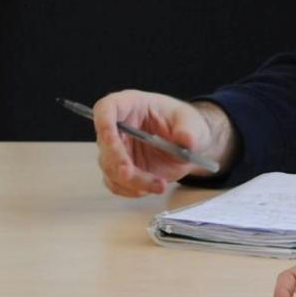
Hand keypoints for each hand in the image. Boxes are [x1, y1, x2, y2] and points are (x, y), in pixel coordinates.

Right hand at [91, 91, 235, 195]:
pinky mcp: (122, 170)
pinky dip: (132, 191)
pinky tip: (152, 188)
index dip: (103, 123)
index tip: (110, 140)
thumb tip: (186, 139)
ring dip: (132, 181)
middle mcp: (119, 128)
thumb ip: (188, 130)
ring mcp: (118, 150)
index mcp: (130, 105)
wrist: (188, 147)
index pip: (106, 109)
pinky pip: (117, 184)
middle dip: (116, 162)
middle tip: (129, 174)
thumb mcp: (192, 123)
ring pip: (110, 169)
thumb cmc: (184, 125)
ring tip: (159, 185)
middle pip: (104, 144)